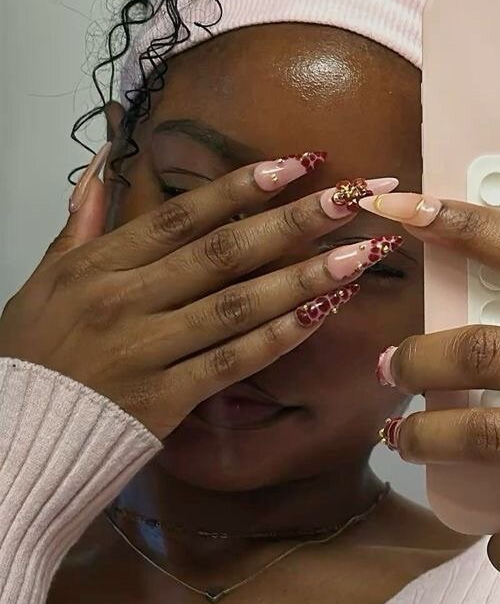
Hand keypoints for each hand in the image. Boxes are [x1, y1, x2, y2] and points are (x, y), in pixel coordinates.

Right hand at [1, 153, 399, 438]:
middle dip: (293, 220)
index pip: (183, 216)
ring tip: (361, 252)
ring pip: (238, 304)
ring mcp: (149, 351)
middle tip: (352, 195)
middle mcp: (128, 301)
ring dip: (304, 275)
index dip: (242, 187)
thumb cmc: (33, 357)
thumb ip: (81, 221)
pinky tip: (323, 311)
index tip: (296, 162)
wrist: (12, 443)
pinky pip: (232, 362)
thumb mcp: (43, 279)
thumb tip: (103, 161)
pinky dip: (279, 335)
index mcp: (100, 266)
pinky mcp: (165, 400)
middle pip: (223, 252)